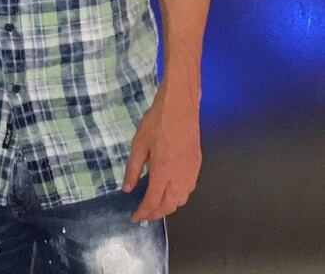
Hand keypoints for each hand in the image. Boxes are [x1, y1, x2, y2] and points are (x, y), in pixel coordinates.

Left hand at [122, 83, 201, 221]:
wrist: (180, 107)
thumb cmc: (156, 123)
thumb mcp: (138, 144)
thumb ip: (133, 169)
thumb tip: (128, 189)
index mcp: (163, 173)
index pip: (153, 202)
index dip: (143, 212)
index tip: (134, 217)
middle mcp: (179, 178)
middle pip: (169, 206)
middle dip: (156, 214)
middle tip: (143, 214)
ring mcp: (191, 173)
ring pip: (181, 200)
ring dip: (168, 207)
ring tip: (155, 205)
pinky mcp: (197, 166)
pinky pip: (188, 190)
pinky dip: (178, 197)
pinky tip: (169, 191)